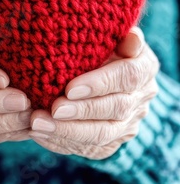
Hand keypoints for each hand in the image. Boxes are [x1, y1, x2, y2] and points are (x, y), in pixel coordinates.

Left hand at [29, 27, 159, 159]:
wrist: (99, 67)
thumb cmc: (98, 44)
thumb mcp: (109, 34)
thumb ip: (119, 36)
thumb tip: (133, 35)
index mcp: (144, 68)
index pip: (127, 77)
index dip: (100, 83)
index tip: (69, 88)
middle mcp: (141, 98)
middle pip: (115, 109)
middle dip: (81, 111)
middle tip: (52, 110)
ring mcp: (128, 123)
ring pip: (102, 134)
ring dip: (67, 131)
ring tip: (38, 124)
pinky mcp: (112, 142)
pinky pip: (89, 148)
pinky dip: (62, 143)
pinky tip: (39, 135)